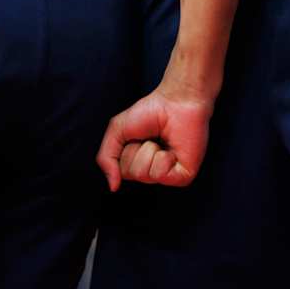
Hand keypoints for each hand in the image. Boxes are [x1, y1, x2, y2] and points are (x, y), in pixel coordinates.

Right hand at [95, 81, 213, 191]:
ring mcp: (169, 176)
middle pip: (132, 173)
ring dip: (150, 150)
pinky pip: (160, 174)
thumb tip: (113, 187)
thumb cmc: (150, 112)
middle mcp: (153, 173)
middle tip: (150, 137)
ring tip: (161, 141)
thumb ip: (106, 158)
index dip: (125, 150)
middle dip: (137, 149)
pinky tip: (172, 149)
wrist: (176, 101)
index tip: (137, 136)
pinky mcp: (183, 176)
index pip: (121, 171)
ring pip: (145, 174)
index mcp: (139, 165)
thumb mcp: (117, 131)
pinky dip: (162, 157)